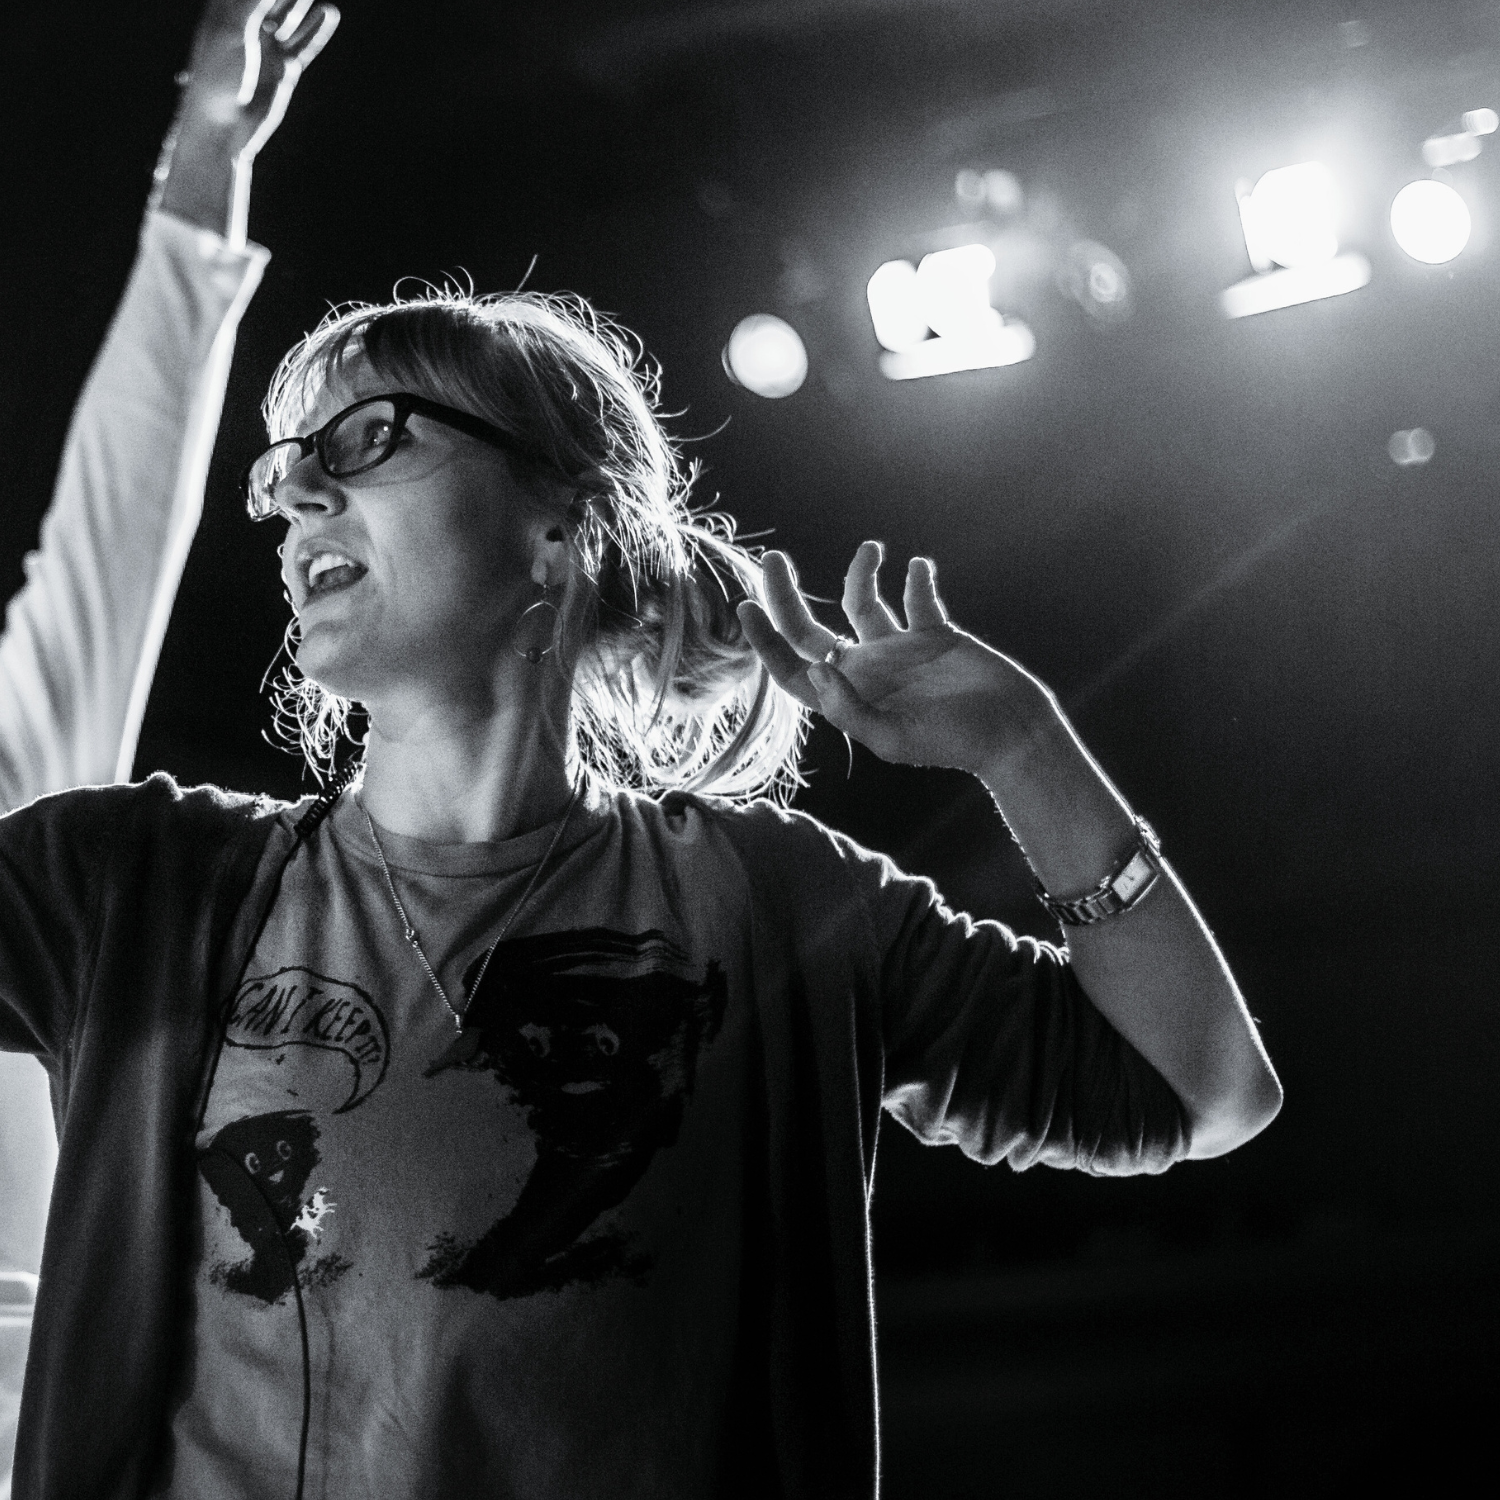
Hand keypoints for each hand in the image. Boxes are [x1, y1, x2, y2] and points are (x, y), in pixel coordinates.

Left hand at [154, 1, 339, 242]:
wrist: (223, 124)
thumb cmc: (218, 77)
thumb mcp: (233, 31)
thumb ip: (253, 4)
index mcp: (226, 12)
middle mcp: (248, 27)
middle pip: (271, 0)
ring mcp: (268, 49)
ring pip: (290, 17)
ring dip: (301, 1)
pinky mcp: (285, 70)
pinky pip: (305, 44)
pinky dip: (318, 29)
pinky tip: (329, 12)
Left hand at [737, 541, 1060, 776]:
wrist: (1012, 733)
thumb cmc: (953, 743)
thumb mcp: (894, 737)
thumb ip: (850, 708)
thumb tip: (816, 669)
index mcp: (848, 697)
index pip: (793, 668)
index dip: (766, 641)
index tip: (746, 606)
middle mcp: (867, 671)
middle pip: (812, 629)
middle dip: (787, 597)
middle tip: (773, 560)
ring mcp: (900, 652)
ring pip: (863, 604)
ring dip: (860, 574)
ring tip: (871, 548)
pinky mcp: (936, 636)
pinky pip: (919, 600)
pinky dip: (917, 579)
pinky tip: (917, 568)